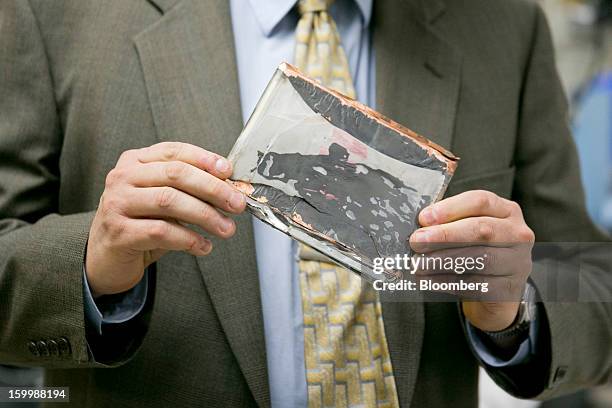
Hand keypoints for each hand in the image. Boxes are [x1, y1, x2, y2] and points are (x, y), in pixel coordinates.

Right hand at [86, 142, 245, 297]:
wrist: (106, 258)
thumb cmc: (141, 224)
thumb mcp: (164, 200)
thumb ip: (189, 190)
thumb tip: (231, 189)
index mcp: (135, 161)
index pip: (174, 152)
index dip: (204, 159)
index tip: (229, 171)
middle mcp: (122, 178)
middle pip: (176, 174)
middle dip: (212, 188)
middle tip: (237, 204)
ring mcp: (117, 204)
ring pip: (170, 201)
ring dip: (205, 215)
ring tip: (227, 228)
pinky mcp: (119, 233)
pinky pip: (162, 232)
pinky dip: (189, 239)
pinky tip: (204, 246)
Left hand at [409, 190, 534, 330]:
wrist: (493, 290)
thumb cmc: (474, 250)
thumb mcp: (466, 229)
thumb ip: (448, 222)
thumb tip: (420, 225)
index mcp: (506, 210)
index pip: (481, 201)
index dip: (450, 208)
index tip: (424, 218)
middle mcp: (517, 233)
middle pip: (481, 230)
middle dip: (445, 235)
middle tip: (417, 241)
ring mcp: (517, 262)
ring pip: (479, 260)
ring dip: (443, 261)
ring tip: (418, 264)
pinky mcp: (509, 288)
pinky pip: (476, 284)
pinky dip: (448, 282)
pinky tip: (429, 280)